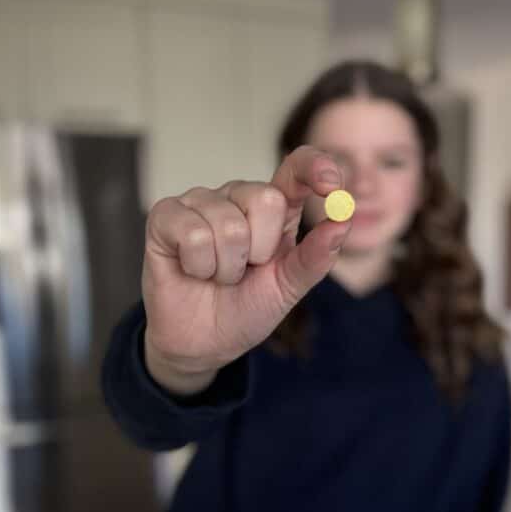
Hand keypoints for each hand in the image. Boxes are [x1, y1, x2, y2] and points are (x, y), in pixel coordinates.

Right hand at [141, 146, 350, 388]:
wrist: (204, 344)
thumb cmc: (246, 309)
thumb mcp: (289, 288)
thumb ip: (316, 256)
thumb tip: (344, 219)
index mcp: (273, 209)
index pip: (297, 168)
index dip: (316, 167)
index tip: (332, 187)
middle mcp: (237, 197)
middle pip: (264, 198)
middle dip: (260, 250)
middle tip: (246, 271)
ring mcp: (200, 203)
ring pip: (227, 223)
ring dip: (226, 266)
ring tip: (217, 275)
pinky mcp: (166, 215)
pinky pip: (193, 233)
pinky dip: (198, 265)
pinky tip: (192, 270)